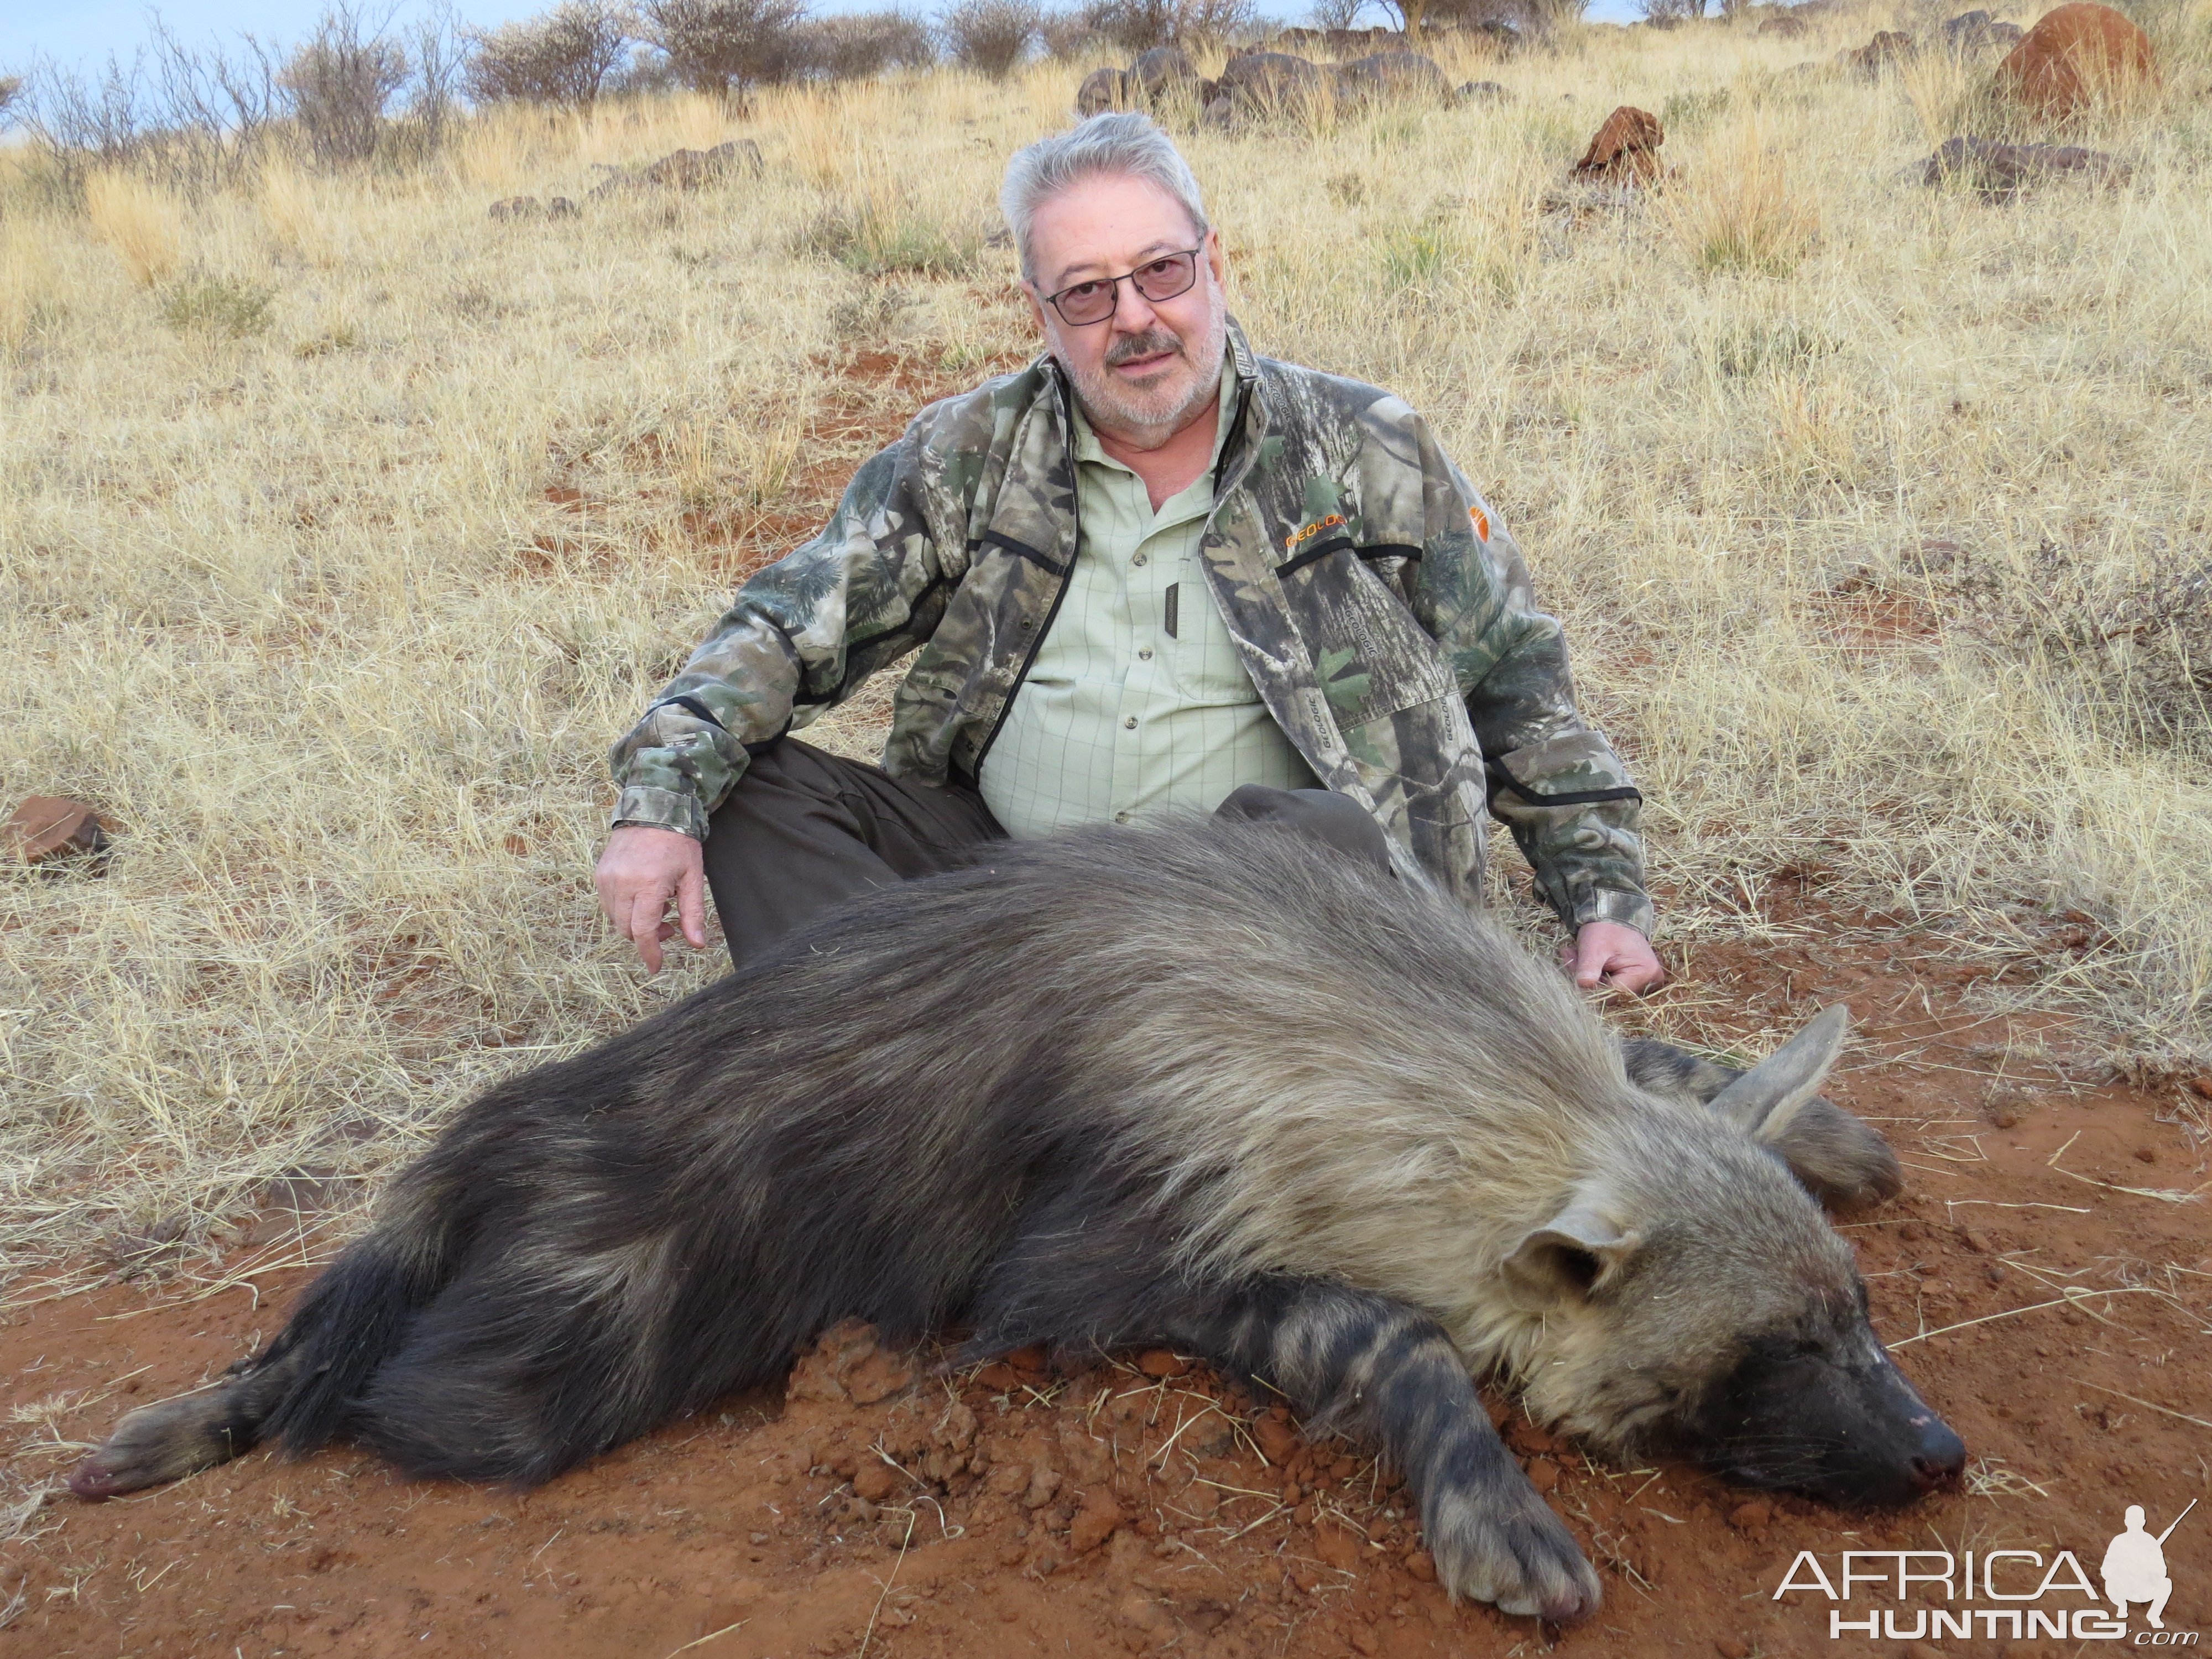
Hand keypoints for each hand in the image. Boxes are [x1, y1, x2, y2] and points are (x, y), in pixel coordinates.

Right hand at [594, 825, 707, 972]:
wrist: (653, 811)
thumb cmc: (678, 844)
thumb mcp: (693, 878)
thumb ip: (693, 913)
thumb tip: (698, 945)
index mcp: (648, 885)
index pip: (642, 931)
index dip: (649, 953)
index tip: (655, 967)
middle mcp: (622, 883)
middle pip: (627, 929)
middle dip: (647, 936)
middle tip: (668, 924)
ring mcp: (607, 878)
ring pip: (615, 919)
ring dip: (634, 923)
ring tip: (657, 905)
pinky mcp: (599, 874)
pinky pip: (607, 905)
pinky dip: (624, 910)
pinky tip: (641, 897)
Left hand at [1560, 921, 1664, 995]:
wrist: (1613, 919)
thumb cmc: (1605, 929)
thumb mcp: (1594, 946)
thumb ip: (1589, 966)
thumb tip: (1583, 985)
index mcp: (1644, 972)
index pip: (1612, 993)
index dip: (1589, 985)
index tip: (1572, 964)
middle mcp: (1650, 981)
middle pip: (1610, 994)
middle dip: (1588, 979)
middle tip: (1571, 955)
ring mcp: (1646, 983)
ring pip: (1608, 992)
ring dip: (1589, 977)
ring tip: (1577, 955)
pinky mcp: (1637, 982)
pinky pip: (1610, 987)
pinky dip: (1595, 977)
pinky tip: (1587, 962)